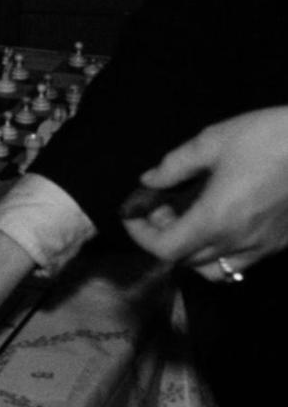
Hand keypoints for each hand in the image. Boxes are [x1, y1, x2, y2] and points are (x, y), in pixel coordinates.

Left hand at [122, 106, 287, 280]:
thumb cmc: (270, 136)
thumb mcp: (213, 141)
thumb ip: (175, 165)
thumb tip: (149, 180)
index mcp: (215, 220)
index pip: (163, 249)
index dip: (140, 234)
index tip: (134, 212)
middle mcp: (238, 242)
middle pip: (184, 261)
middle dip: (164, 237)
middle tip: (163, 206)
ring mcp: (264, 247)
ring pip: (214, 270)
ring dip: (192, 252)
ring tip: (192, 219)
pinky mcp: (282, 243)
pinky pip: (242, 263)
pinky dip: (221, 253)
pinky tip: (224, 223)